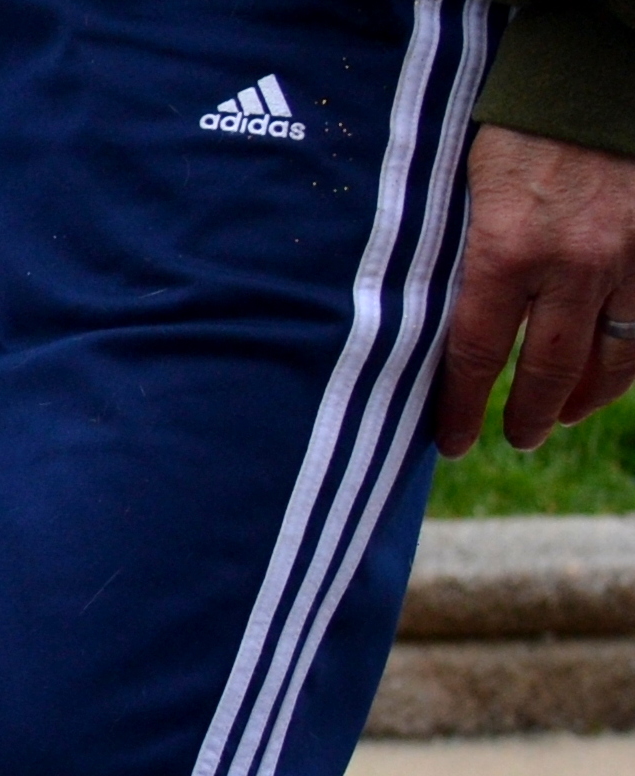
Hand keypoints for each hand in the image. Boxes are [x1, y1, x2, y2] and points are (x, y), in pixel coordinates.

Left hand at [434, 125, 634, 454]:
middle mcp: (570, 265)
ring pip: (610, 356)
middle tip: (515, 437)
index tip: (453, 440)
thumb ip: (454, 261)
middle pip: (548, 370)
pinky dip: (628, 360)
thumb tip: (419, 328)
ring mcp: (625, 256)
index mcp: (505, 253)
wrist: (592, 78)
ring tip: (561, 416)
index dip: (463, 409)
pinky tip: (608, 375)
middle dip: (529, 415)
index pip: (476, 357)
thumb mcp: (463, 195)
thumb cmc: (513, 133)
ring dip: (585, 396)